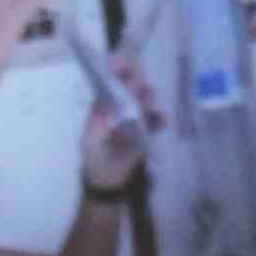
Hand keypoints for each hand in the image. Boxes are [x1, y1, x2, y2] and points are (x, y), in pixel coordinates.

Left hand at [82, 54, 158, 191]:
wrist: (108, 192)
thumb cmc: (96, 168)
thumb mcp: (93, 146)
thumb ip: (103, 127)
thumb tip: (112, 107)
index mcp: (101, 112)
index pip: (107, 84)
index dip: (114, 71)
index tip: (120, 63)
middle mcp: (118, 113)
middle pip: (128, 89)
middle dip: (135, 82)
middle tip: (142, 84)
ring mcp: (133, 123)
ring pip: (142, 103)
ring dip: (147, 98)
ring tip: (151, 98)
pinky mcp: (145, 135)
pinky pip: (154, 122)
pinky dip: (158, 119)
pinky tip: (162, 120)